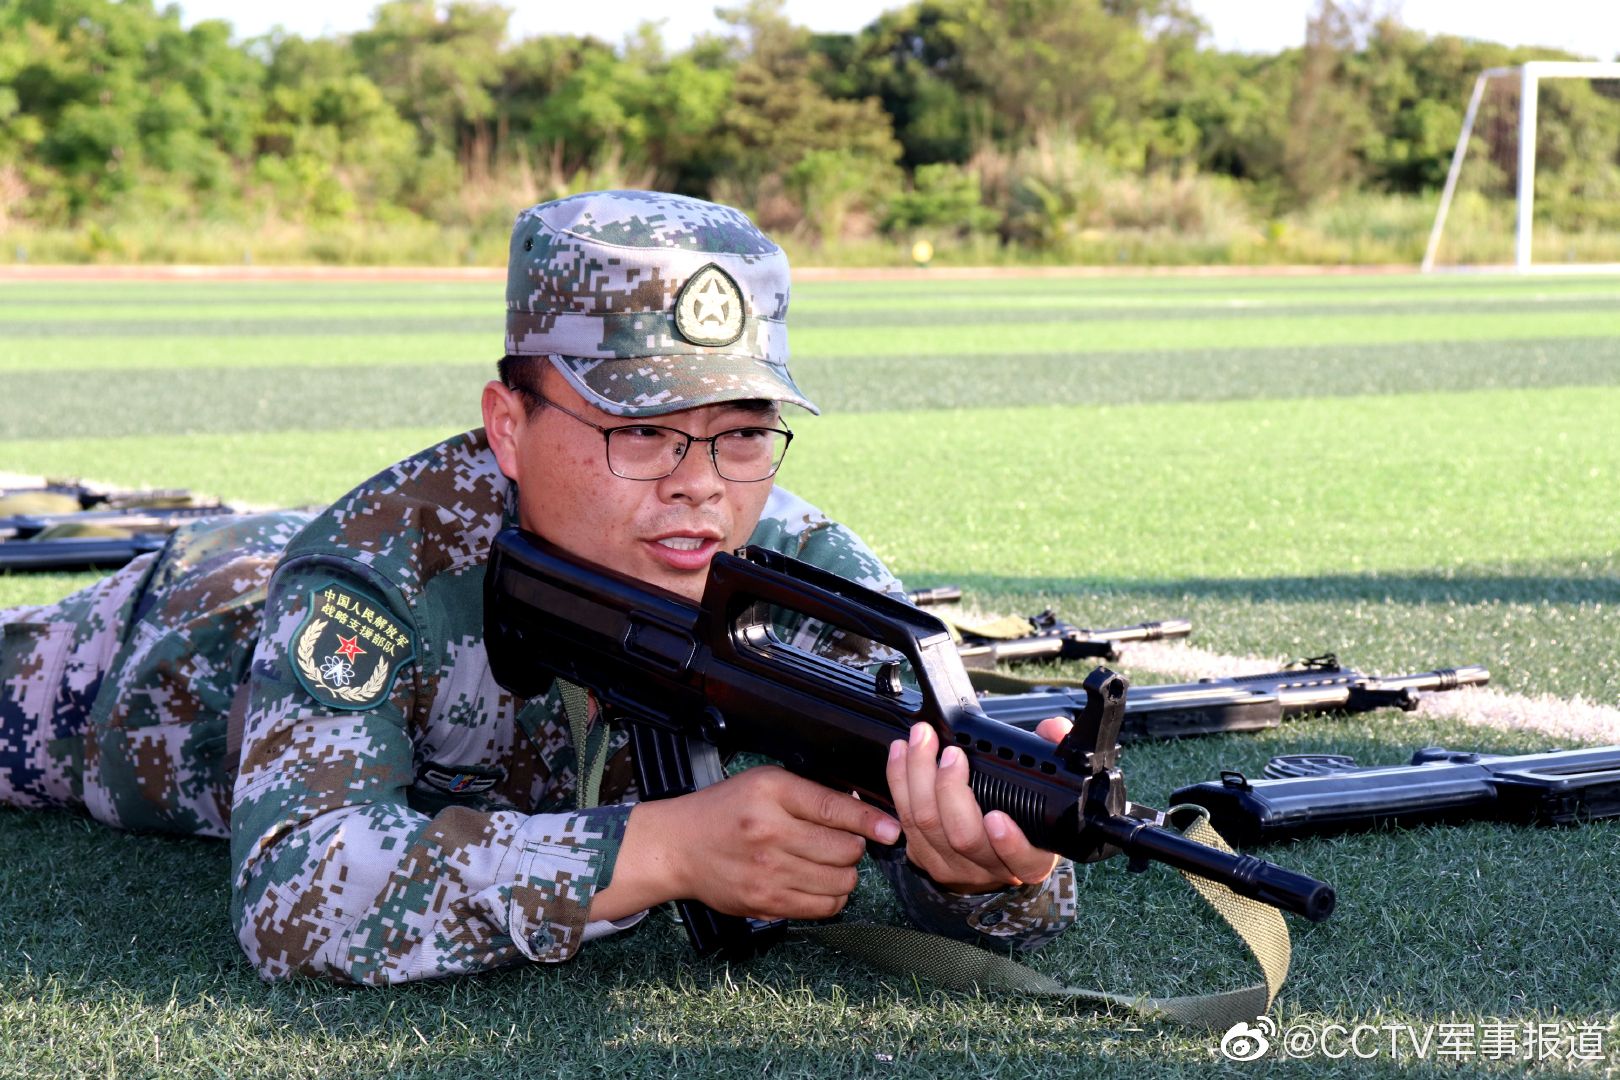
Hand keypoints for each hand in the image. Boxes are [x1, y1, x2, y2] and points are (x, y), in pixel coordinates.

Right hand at [591, 765, 900, 922]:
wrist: (679, 846)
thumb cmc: (724, 810)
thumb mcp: (765, 783)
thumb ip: (810, 795)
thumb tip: (861, 813)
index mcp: (772, 793)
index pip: (835, 809)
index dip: (871, 821)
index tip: (892, 830)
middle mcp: (771, 831)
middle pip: (844, 849)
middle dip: (854, 848)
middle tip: (843, 843)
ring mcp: (768, 871)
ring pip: (840, 882)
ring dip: (845, 874)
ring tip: (831, 865)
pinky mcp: (766, 903)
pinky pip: (822, 908)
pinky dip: (831, 898)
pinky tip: (819, 885)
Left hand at [885, 716, 1071, 893]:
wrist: (992, 850)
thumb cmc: (1021, 814)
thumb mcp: (1046, 791)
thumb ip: (1052, 753)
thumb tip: (1056, 727)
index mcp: (1031, 859)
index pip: (1024, 860)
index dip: (1009, 843)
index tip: (997, 817)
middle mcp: (991, 870)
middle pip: (962, 837)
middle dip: (950, 790)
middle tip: (950, 753)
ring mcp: (953, 868)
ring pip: (926, 827)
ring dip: (916, 778)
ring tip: (918, 740)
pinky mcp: (923, 858)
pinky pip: (905, 823)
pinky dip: (899, 784)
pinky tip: (900, 755)